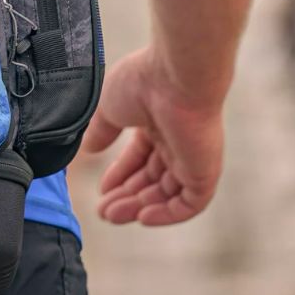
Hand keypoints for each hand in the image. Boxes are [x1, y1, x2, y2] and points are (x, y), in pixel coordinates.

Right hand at [82, 46, 224, 225]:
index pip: (138, 159)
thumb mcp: (109, 107)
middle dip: (126, 197)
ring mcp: (192, 158)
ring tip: (112, 215)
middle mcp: (176, 143)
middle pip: (151, 180)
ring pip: (166, 194)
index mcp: (156, 124)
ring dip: (139, 207)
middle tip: (104, 212)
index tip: (101, 190)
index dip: (119, 176)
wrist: (175, 77)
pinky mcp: (205, 172)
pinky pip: (189, 204)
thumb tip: (89, 150)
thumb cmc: (142, 82)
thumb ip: (100, 131)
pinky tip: (142, 217)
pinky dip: (167, 214)